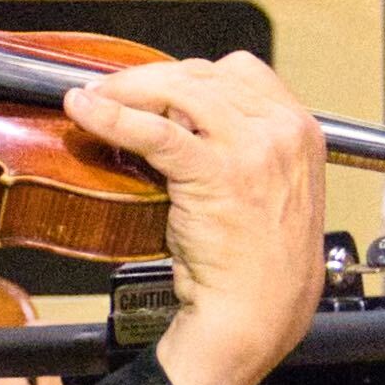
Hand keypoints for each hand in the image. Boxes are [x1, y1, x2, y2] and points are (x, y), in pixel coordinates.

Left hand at [56, 51, 326, 384]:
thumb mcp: (266, 183)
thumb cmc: (257, 259)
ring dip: (129, 90)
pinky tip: (85, 109)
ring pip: (179, 91)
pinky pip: (156, 133)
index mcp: (299, 128)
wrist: (258, 312)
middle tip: (112, 92)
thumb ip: (239, 141)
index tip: (157, 87)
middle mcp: (283, 130)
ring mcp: (253, 150)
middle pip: (204, 75)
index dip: (190, 75)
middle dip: (151, 79)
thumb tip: (176, 111)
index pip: (240, 72)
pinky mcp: (217, 174)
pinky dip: (113, 117)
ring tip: (96, 100)